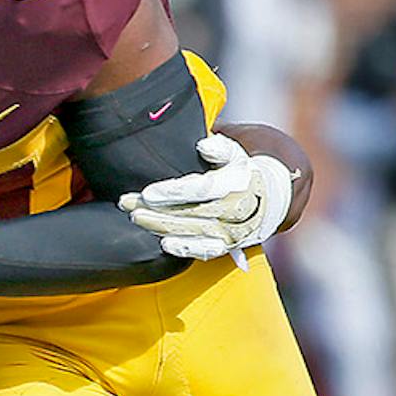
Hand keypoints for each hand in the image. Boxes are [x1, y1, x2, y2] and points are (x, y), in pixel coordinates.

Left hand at [118, 133, 295, 263]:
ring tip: (135, 217)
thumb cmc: (241, 170)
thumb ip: (220, 148)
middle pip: (189, 211)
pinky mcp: (228, 244)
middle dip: (155, 209)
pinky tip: (164, 243)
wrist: (269, 196)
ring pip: (192, 230)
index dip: (173, 192)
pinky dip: (186, 248)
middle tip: (126, 203)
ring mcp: (232, 229)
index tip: (147, 192)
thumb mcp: (236, 153)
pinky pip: (206, 249)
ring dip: (161, 226)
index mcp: (236, 183)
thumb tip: (204, 145)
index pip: (200, 189)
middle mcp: (235, 208)